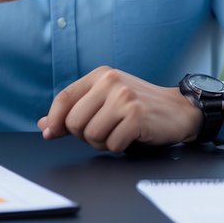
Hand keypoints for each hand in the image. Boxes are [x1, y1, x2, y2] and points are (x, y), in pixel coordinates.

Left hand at [38, 66, 201, 152]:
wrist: (178, 110)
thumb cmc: (140, 107)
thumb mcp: (105, 101)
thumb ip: (75, 110)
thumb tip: (44, 124)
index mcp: (100, 75)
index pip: (64, 98)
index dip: (54, 120)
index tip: (51, 134)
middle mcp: (111, 82)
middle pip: (74, 122)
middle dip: (84, 135)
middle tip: (104, 131)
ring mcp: (124, 98)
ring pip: (91, 135)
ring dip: (103, 143)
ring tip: (119, 133)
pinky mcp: (137, 115)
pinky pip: (112, 144)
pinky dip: (119, 147)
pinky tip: (131, 137)